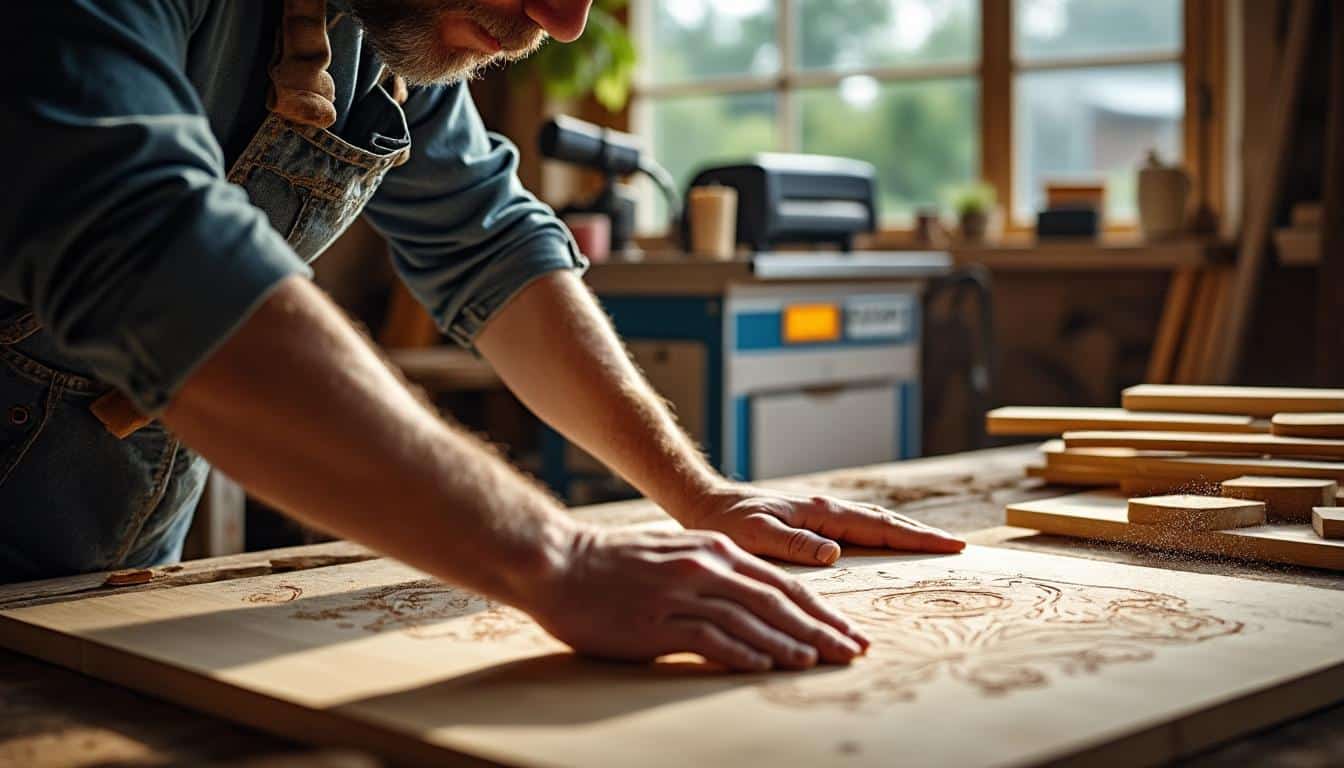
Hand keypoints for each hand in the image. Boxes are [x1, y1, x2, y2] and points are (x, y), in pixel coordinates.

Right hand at [530, 526, 868, 671]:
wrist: (558, 562)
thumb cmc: (614, 564)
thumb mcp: (674, 556)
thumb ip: (714, 573)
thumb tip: (753, 603)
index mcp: (714, 550)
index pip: (781, 583)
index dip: (819, 609)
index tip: (847, 631)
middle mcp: (706, 567)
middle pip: (777, 601)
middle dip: (819, 629)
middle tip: (851, 652)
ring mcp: (682, 594)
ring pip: (751, 620)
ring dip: (789, 643)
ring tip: (818, 662)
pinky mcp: (657, 622)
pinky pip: (710, 639)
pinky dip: (742, 652)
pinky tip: (766, 665)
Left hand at [680, 486, 965, 565]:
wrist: (705, 504)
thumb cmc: (726, 522)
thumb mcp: (755, 535)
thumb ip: (793, 543)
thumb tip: (834, 553)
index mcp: (820, 513)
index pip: (879, 527)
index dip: (916, 538)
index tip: (950, 546)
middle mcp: (826, 510)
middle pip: (885, 522)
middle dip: (923, 535)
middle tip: (958, 548)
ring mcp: (822, 514)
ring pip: (875, 524)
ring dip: (906, 533)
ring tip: (935, 545)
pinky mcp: (813, 522)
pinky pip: (859, 530)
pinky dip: (883, 536)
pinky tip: (888, 545)